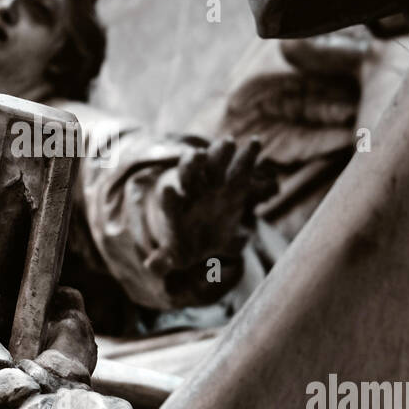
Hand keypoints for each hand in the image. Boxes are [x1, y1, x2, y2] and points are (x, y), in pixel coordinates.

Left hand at [146, 136, 273, 302]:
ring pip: (212, 165)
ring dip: (219, 154)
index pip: (170, 204)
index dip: (170, 199)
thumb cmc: (184, 247)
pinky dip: (246, 156)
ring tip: (230, 143)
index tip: (169, 191)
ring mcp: (211, 185)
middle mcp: (191, 193)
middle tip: (198, 155)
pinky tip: (257, 142)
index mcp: (175, 212)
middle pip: (188, 175)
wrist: (199, 236)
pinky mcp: (231, 184)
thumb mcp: (174, 256)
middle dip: (192, 166)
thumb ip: (164, 261)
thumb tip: (151, 266)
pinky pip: (238, 168)